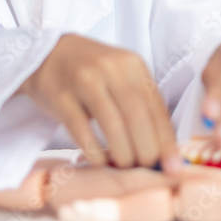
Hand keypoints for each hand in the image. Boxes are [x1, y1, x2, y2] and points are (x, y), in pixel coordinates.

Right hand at [17, 34, 180, 172]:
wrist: (47, 53)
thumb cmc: (92, 72)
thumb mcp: (122, 76)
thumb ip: (142, 103)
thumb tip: (165, 147)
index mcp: (133, 64)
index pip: (156, 107)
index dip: (166, 140)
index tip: (173, 165)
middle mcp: (111, 68)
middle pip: (137, 116)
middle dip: (147, 149)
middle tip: (147, 167)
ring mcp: (84, 80)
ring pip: (112, 124)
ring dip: (123, 152)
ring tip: (125, 166)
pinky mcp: (60, 95)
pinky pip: (81, 129)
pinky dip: (93, 150)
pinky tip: (99, 161)